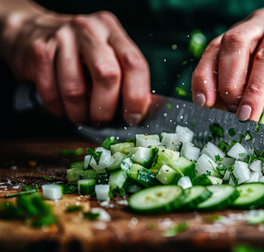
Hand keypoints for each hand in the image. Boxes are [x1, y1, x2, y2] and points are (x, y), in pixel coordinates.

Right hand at [2, 10, 150, 124]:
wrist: (31, 31)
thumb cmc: (78, 52)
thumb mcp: (107, 55)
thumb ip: (126, 78)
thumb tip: (144, 111)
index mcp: (112, 31)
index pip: (134, 63)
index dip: (136, 96)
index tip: (133, 118)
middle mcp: (89, 30)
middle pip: (107, 75)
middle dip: (106, 109)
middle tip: (104, 121)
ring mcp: (62, 38)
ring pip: (76, 90)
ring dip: (80, 114)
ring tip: (82, 117)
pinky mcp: (38, 52)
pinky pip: (51, 93)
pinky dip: (59, 109)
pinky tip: (63, 108)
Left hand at [192, 1, 263, 120]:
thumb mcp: (260, 59)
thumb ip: (243, 78)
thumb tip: (224, 110)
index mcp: (243, 29)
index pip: (215, 48)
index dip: (205, 75)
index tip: (202, 103)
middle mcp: (260, 22)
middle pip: (236, 45)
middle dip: (229, 81)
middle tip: (231, 111)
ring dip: (255, 89)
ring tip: (249, 116)